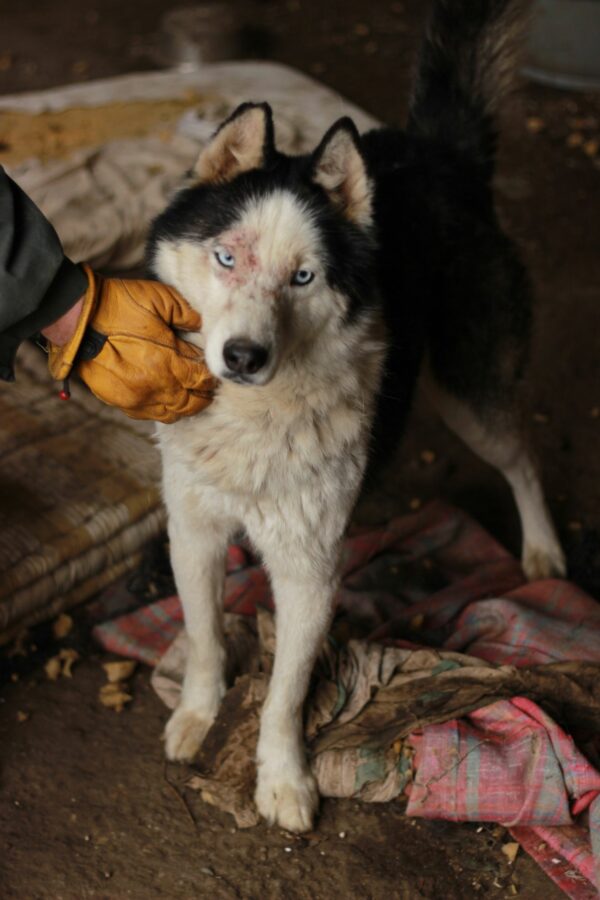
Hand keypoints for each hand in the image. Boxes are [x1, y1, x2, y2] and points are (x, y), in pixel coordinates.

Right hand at [47, 266, 216, 422]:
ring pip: (174, 413)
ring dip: (186, 405)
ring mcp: (138, 398)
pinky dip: (164, 410)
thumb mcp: (158, 299)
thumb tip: (204, 326)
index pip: (202, 379)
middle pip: (192, 402)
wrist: (77, 319)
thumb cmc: (117, 306)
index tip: (213, 369)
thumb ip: (186, 314)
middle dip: (204, 394)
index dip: (211, 375)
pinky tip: (167, 399)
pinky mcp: (121, 403)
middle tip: (207, 385)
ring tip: (190, 394)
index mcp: (167, 363)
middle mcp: (156, 387)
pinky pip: (151, 415)